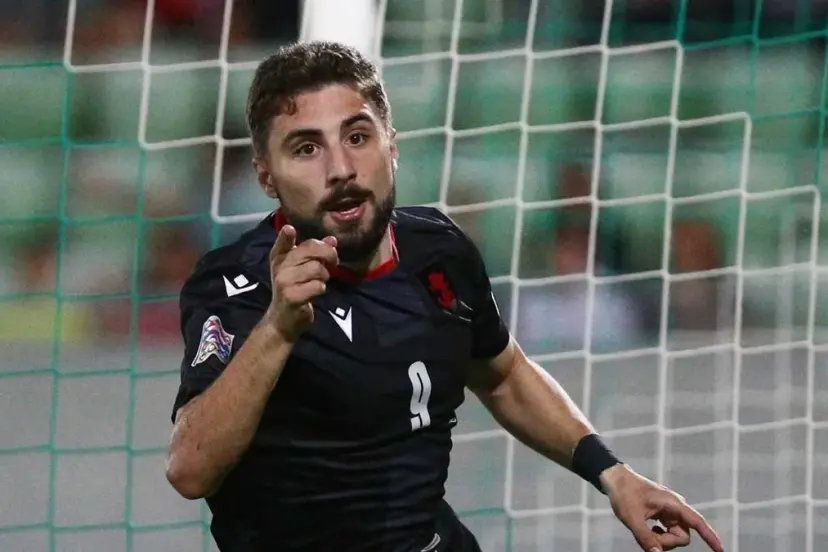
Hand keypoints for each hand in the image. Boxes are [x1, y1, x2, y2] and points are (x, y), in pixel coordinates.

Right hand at [267, 224, 337, 341]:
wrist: (283, 319)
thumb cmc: (295, 289)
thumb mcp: (302, 269)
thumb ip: (316, 252)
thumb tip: (332, 240)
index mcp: (279, 257)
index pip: (283, 242)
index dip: (286, 236)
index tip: (289, 229)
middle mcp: (279, 267)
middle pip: (310, 249)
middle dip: (328, 255)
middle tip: (332, 263)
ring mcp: (284, 282)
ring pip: (317, 268)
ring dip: (324, 276)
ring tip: (318, 282)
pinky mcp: (292, 296)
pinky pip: (318, 285)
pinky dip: (321, 289)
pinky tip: (314, 293)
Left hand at [601, 464, 723, 551]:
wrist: (615, 480)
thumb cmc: (624, 494)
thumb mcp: (631, 518)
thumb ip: (645, 538)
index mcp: (673, 504)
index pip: (697, 522)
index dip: (710, 537)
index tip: (721, 551)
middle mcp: (675, 508)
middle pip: (682, 536)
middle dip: (667, 542)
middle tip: (647, 535)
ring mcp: (670, 512)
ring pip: (675, 536)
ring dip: (661, 540)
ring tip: (644, 530)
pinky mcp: (663, 515)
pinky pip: (668, 533)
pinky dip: (658, 537)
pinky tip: (647, 529)